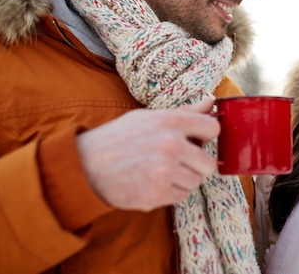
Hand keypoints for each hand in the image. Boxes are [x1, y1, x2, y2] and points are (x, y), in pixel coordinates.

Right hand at [77, 98, 219, 210]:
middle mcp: (171, 145)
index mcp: (171, 121)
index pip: (213, 129)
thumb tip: (211, 102)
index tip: (197, 141)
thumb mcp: (149, 117)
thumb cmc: (118, 138)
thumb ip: (184, 112)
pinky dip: (170, 193)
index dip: (207, 136)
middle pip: (209, 163)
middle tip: (177, 162)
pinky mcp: (157, 193)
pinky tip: (152, 182)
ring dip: (182, 180)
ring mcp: (165, 171)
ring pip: (195, 182)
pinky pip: (181, 196)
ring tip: (159, 171)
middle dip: (196, 164)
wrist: (84, 165)